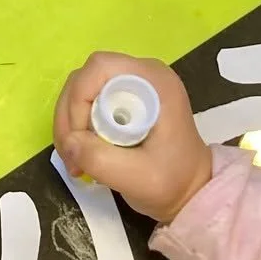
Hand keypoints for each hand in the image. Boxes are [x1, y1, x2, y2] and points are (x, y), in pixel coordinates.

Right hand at [53, 54, 211, 222]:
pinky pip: (87, 103)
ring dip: (70, 124)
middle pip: (85, 78)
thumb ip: (101, 160)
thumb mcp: (138, 178)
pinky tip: (81, 153)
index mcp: (153, 82)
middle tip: (69, 154)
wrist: (191, 191)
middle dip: (69, 116)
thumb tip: (69, 142)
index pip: (100, 68)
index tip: (77, 139)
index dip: (79, 99)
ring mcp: (131, 86)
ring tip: (74, 159)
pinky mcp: (123, 100)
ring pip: (81, 91)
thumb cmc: (172, 182)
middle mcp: (141, 75)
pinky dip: (77, 127)